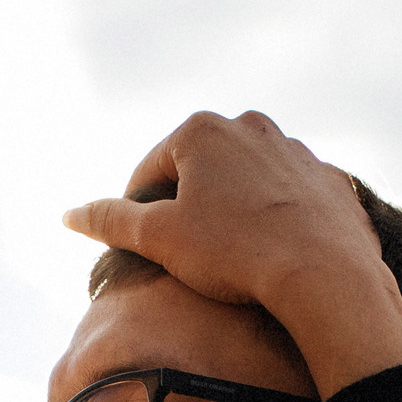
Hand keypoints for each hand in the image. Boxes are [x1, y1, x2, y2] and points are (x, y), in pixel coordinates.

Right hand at [63, 110, 401, 396]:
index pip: (150, 172)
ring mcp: (297, 151)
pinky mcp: (332, 181)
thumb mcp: (158, 239)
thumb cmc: (235, 254)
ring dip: (234, 212)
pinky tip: (274, 255)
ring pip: (248, 183)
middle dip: (188, 209)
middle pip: (200, 172)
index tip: (141, 248)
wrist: (325, 276)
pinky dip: (278, 221)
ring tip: (231, 258)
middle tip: (186, 256)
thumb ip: (110, 221)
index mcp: (202, 130)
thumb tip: (69, 214)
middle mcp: (252, 126)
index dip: (137, 213)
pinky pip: (292, 200)